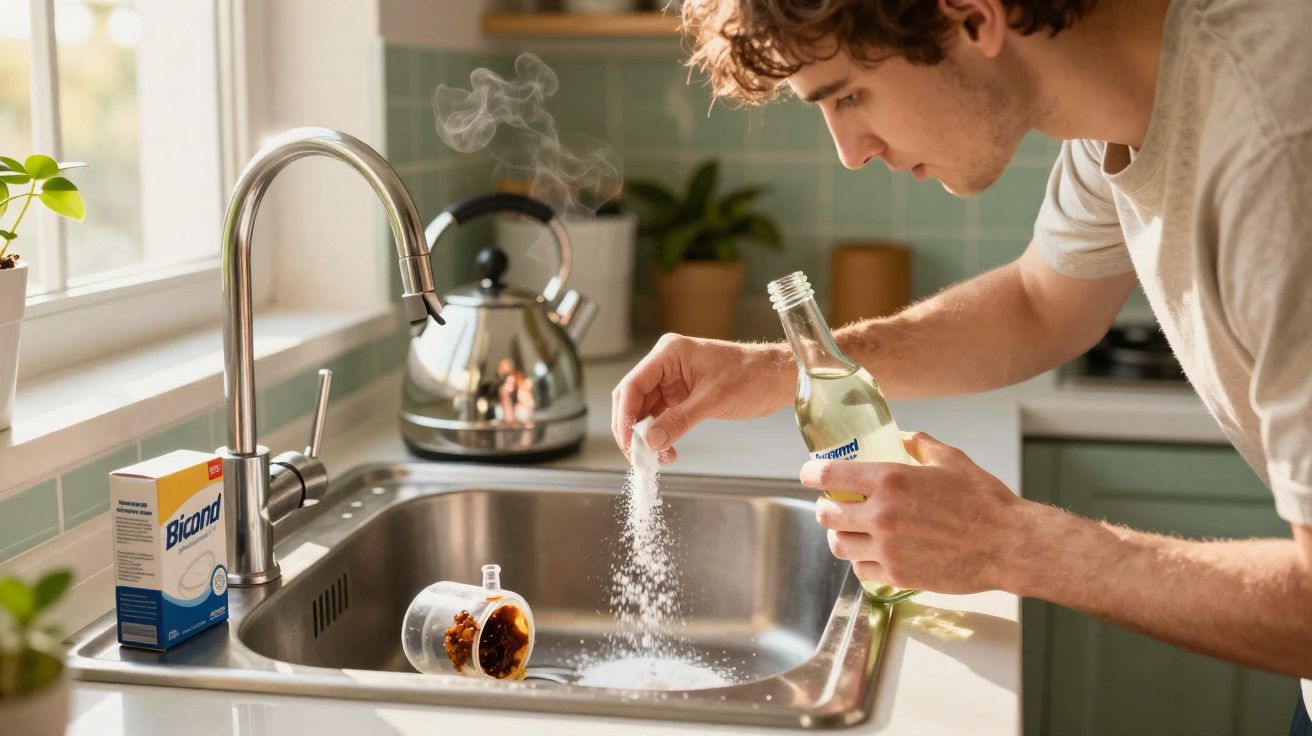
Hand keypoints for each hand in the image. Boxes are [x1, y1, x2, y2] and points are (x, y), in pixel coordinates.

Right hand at [611, 333, 793, 461]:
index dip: (624, 415)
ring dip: (648, 436)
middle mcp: (667, 364)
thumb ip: (679, 420)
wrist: (778, 377)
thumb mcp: (713, 400)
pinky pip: (663, 416)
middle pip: (634, 399)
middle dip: (633, 429)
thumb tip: (652, 441)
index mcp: (669, 353)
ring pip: (646, 411)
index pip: (633, 385)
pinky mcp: (683, 395)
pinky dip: (662, 435)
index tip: (627, 442)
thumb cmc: (752, 375)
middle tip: (637, 456)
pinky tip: (667, 451)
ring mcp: (674, 380)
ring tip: (656, 458)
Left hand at [801, 431, 1029, 594]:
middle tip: (833, 503)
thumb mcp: (950, 459)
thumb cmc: (983, 500)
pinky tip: (872, 552)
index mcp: (890, 480)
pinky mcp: (897, 575)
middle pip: (826, 513)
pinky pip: (861, 569)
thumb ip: (917, 444)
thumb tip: (897, 436)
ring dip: (840, 535)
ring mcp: (887, 548)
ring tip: (850, 530)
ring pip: (838, 544)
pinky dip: (861, 560)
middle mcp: (881, 515)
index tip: (808, 473)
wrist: (1008, 544)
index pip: (828, 475)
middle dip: (825, 506)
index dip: (810, 473)